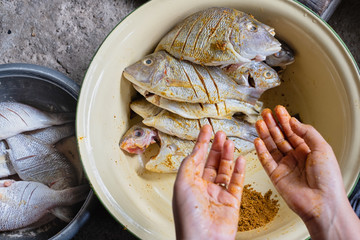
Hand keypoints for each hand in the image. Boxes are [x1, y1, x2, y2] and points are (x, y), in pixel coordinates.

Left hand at [173, 125, 245, 239]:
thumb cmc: (188, 215)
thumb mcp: (182, 183)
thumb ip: (189, 164)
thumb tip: (195, 150)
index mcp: (189, 183)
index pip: (196, 157)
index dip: (201, 142)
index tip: (206, 129)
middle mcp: (203, 187)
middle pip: (212, 162)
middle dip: (216, 147)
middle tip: (221, 133)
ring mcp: (218, 194)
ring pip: (225, 170)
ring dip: (227, 155)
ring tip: (229, 142)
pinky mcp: (232, 202)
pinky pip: (237, 182)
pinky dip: (239, 170)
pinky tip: (240, 159)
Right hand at [254, 105, 359, 239]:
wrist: (322, 203)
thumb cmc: (328, 179)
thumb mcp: (322, 148)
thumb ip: (307, 132)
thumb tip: (293, 121)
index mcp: (308, 151)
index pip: (293, 131)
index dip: (285, 120)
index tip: (278, 110)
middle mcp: (295, 157)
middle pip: (280, 137)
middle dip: (273, 124)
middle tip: (266, 113)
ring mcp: (285, 166)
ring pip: (271, 146)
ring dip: (265, 134)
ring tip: (259, 122)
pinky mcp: (276, 176)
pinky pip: (266, 161)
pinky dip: (261, 151)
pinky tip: (257, 140)